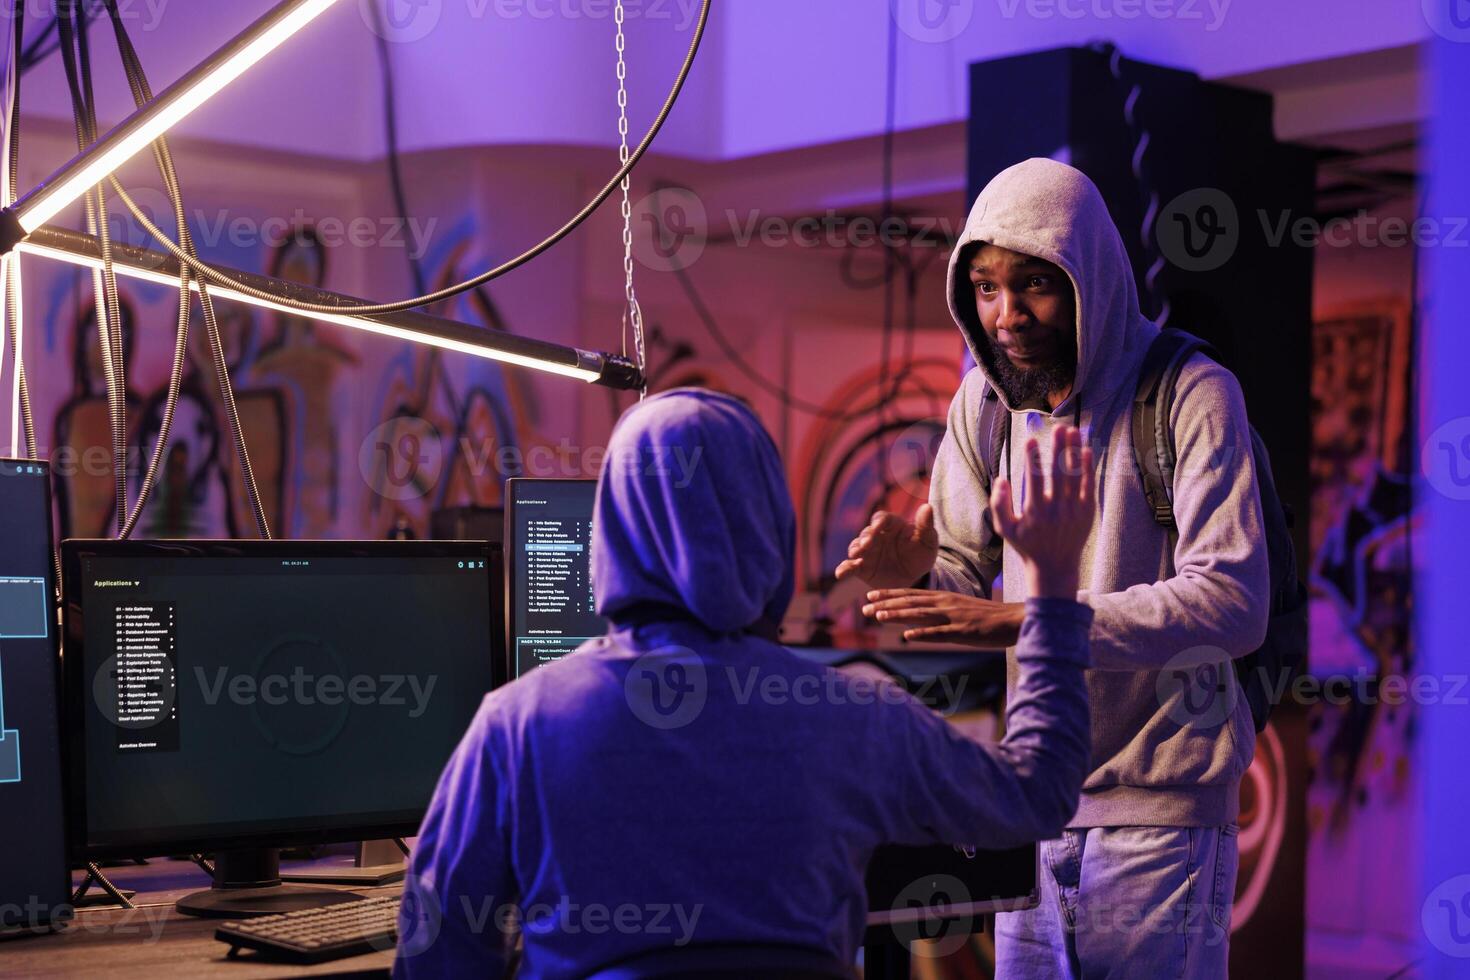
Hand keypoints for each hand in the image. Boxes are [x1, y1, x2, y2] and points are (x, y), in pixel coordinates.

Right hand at [834, 504, 938, 589]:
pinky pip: (850, 567)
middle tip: (867, 544)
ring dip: (855, 550)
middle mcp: (876, 536)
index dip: (879, 521)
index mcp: (892, 526)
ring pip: (856, 547)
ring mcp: (867, 552)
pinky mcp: (862, 568)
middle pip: (867, 533)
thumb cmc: (922, 553)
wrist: (915, 577)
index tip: (878, 525)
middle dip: (865, 537)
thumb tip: (927, 507)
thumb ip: (926, 525)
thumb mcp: (928, 540)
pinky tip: (841, 573)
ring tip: (856, 555)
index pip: (882, 519)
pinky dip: (844, 569)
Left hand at [861, 590, 1024, 647]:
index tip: (871, 595)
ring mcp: (954, 617)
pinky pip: (940, 633)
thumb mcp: (961, 612)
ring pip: (920, 615)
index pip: (912, 594)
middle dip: (886, 603)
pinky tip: (907, 637)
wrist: (1015, 620)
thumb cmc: (989, 618)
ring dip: (898, 615)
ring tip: (878, 616)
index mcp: (945, 598)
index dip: (890, 594)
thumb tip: (917, 627)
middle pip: (911, 602)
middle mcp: (946, 604)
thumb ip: (940, 617)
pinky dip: (922, 634)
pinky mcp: (963, 631)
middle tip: (865, 606)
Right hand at [991, 425, 1094, 598]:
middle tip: (1059, 427)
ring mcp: (1074, 511)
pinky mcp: (1087, 512)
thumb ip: (999, 504)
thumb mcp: (1005, 529)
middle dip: (1059, 448)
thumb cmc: (1027, 545)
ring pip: (1076, 475)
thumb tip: (1001, 479)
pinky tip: (1085, 450)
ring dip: (1074, 451)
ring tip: (1073, 431)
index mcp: (1035, 513)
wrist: (1055, 566)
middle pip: (1059, 472)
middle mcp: (1056, 510)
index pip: (1033, 479)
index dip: (1032, 459)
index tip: (1030, 440)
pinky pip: (1089, 486)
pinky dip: (1088, 468)